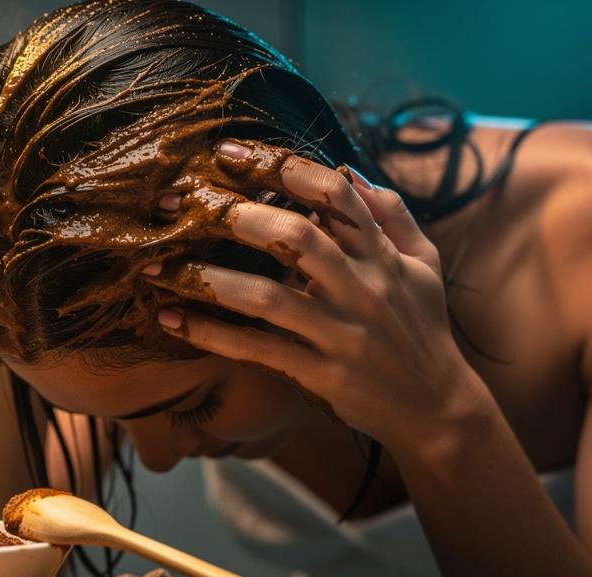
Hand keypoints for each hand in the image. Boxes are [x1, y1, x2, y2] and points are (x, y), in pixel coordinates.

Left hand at [145, 140, 482, 442]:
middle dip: (232, 214)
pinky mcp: (321, 374)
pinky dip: (211, 334)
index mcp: (380, 254)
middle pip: (295, 236)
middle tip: (179, 203)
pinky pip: (257, 349)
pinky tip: (171, 318)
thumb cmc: (421, 329)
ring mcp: (340, 333)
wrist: (436, 408)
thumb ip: (391, 215)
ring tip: (155, 266)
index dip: (279, 166)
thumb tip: (349, 172)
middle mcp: (362, 288)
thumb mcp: (423, 264)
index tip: (227, 153)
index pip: (332, 193)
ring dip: (206, 278)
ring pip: (267, 297)